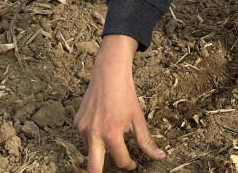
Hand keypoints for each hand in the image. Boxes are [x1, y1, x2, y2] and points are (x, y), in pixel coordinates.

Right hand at [74, 35, 166, 171]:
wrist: (109, 74)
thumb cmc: (125, 95)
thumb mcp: (138, 119)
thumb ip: (146, 142)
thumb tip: (160, 157)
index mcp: (112, 135)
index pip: (121, 161)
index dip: (130, 165)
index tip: (133, 163)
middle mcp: (94, 134)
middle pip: (93, 169)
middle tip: (114, 169)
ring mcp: (83, 129)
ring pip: (90, 152)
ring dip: (100, 152)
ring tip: (111, 138)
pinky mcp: (77, 122)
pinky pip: (85, 138)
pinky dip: (93, 138)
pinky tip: (102, 126)